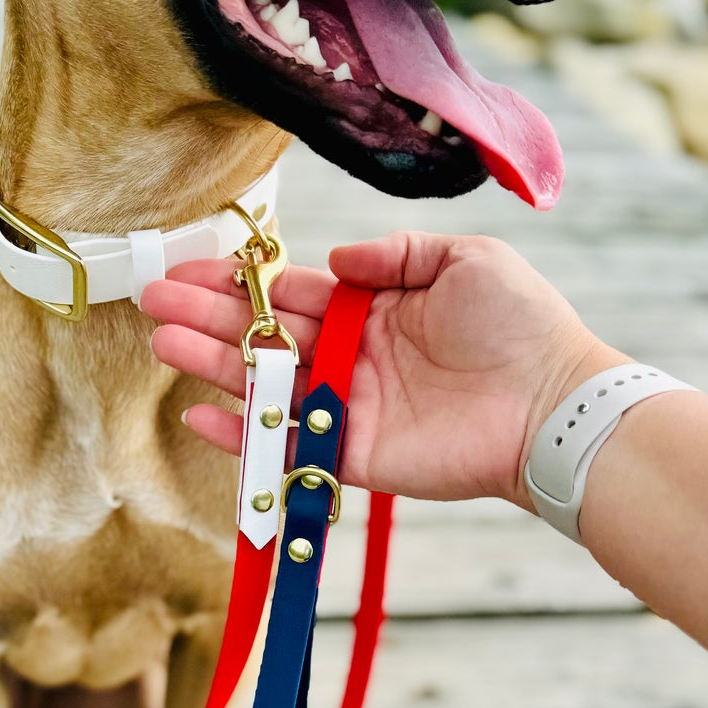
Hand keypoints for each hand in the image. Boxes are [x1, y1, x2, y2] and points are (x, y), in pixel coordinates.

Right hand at [141, 231, 623, 509]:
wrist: (554, 403)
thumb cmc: (520, 325)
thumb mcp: (464, 260)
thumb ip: (396, 254)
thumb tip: (333, 261)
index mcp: (371, 309)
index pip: (288, 293)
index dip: (238, 282)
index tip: (189, 269)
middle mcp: (350, 355)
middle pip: (263, 335)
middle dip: (207, 317)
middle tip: (153, 300)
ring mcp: (348, 406)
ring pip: (264, 383)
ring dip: (211, 364)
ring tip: (162, 344)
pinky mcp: (354, 453)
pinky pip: (287, 443)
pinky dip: (242, 434)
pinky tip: (200, 415)